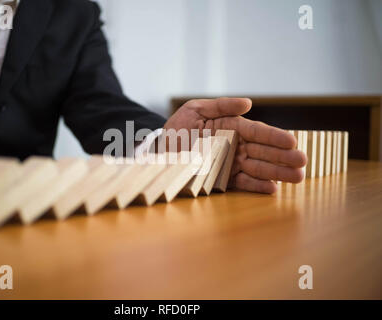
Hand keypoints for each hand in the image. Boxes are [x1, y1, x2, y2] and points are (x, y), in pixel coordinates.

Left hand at [163, 97, 306, 193]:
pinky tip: (273, 189)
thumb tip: (249, 103)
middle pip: (263, 152)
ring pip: (258, 168)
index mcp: (231, 127)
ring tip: (297, 178)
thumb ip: (222, 106)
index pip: (257, 132)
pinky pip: (243, 183)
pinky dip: (257, 186)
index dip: (275, 137)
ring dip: (277, 173)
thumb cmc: (178, 128)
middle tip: (303, 162)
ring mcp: (230, 163)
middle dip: (284, 157)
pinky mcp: (223, 180)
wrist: (159, 151)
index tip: (293, 142)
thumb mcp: (195, 109)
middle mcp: (234, 146)